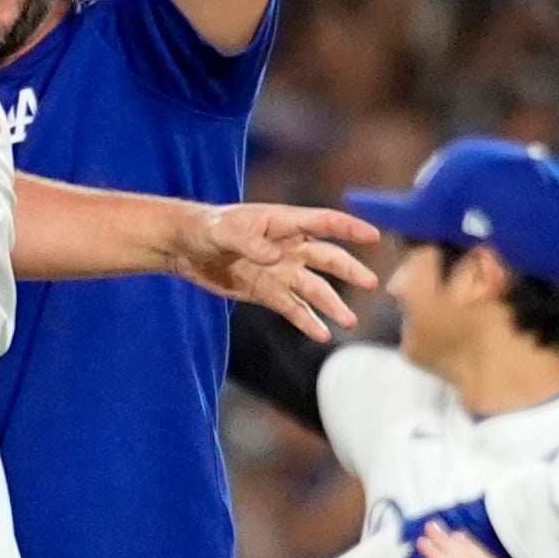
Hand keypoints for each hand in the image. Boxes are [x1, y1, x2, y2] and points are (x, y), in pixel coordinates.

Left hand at [175, 203, 379, 337]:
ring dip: (332, 304)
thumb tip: (276, 257)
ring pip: (314, 288)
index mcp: (284, 223)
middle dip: (349, 270)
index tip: (373, 236)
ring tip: (349, 322)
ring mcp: (280, 271)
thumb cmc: (206, 227)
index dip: (350, 228)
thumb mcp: (225, 230)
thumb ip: (250, 243)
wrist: (185, 246)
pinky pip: (292, 308)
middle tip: (371, 283)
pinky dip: (307, 321)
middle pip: (327, 259)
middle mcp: (289, 247)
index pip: (324, 223)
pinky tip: (322, 334)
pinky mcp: (267, 291)